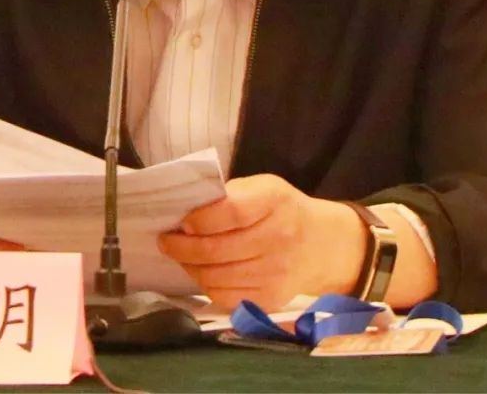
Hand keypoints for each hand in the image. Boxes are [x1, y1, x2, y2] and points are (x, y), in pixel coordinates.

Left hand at [157, 174, 365, 310]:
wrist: (320, 244)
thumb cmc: (280, 210)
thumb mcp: (262, 188)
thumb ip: (229, 196)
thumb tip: (187, 213)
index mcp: (274, 201)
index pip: (230, 213)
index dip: (200, 220)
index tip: (181, 221)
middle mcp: (278, 238)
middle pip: (217, 250)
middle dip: (182, 247)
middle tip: (166, 241)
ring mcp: (275, 273)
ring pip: (216, 277)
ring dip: (190, 267)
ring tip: (180, 256)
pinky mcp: (270, 298)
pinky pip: (225, 297)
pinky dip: (206, 285)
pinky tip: (201, 272)